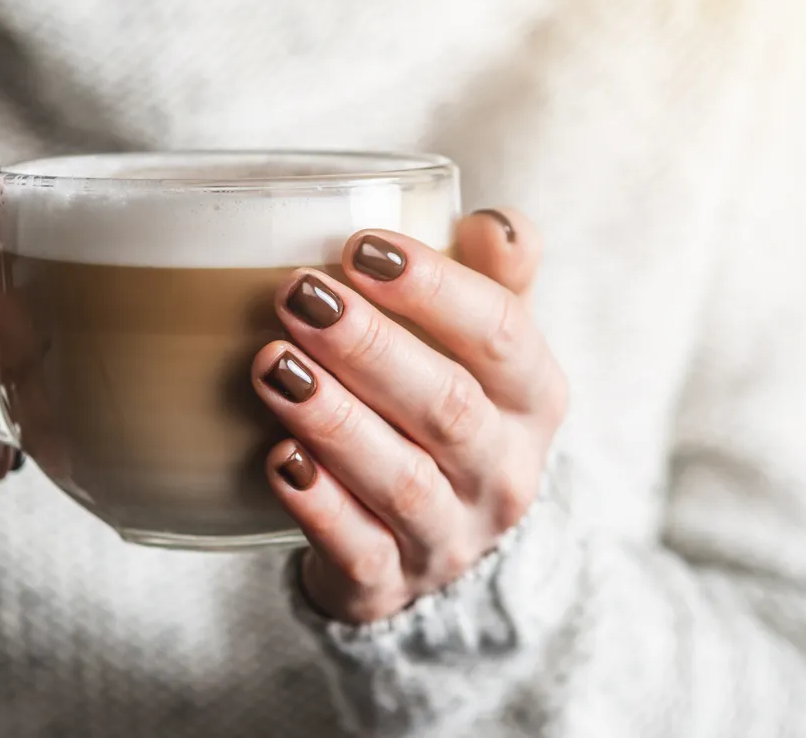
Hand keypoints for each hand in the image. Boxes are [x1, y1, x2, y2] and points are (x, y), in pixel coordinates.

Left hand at [254, 210, 566, 622]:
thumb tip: (494, 222)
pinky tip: (279, 460)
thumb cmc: (450, 415)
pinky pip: (358, 549)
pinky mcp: (389, 584)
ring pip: (402, 480)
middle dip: (370, 348)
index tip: (361, 247)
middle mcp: (502, 471)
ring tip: (273, 366)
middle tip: (298, 296)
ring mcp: (449, 536)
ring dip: (335, 420)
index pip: (502, 334)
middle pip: (447, 406)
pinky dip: (319, 506)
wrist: (435, 543)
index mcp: (532, 398)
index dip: (436, 287)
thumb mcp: (484, 351)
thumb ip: (492, 281)